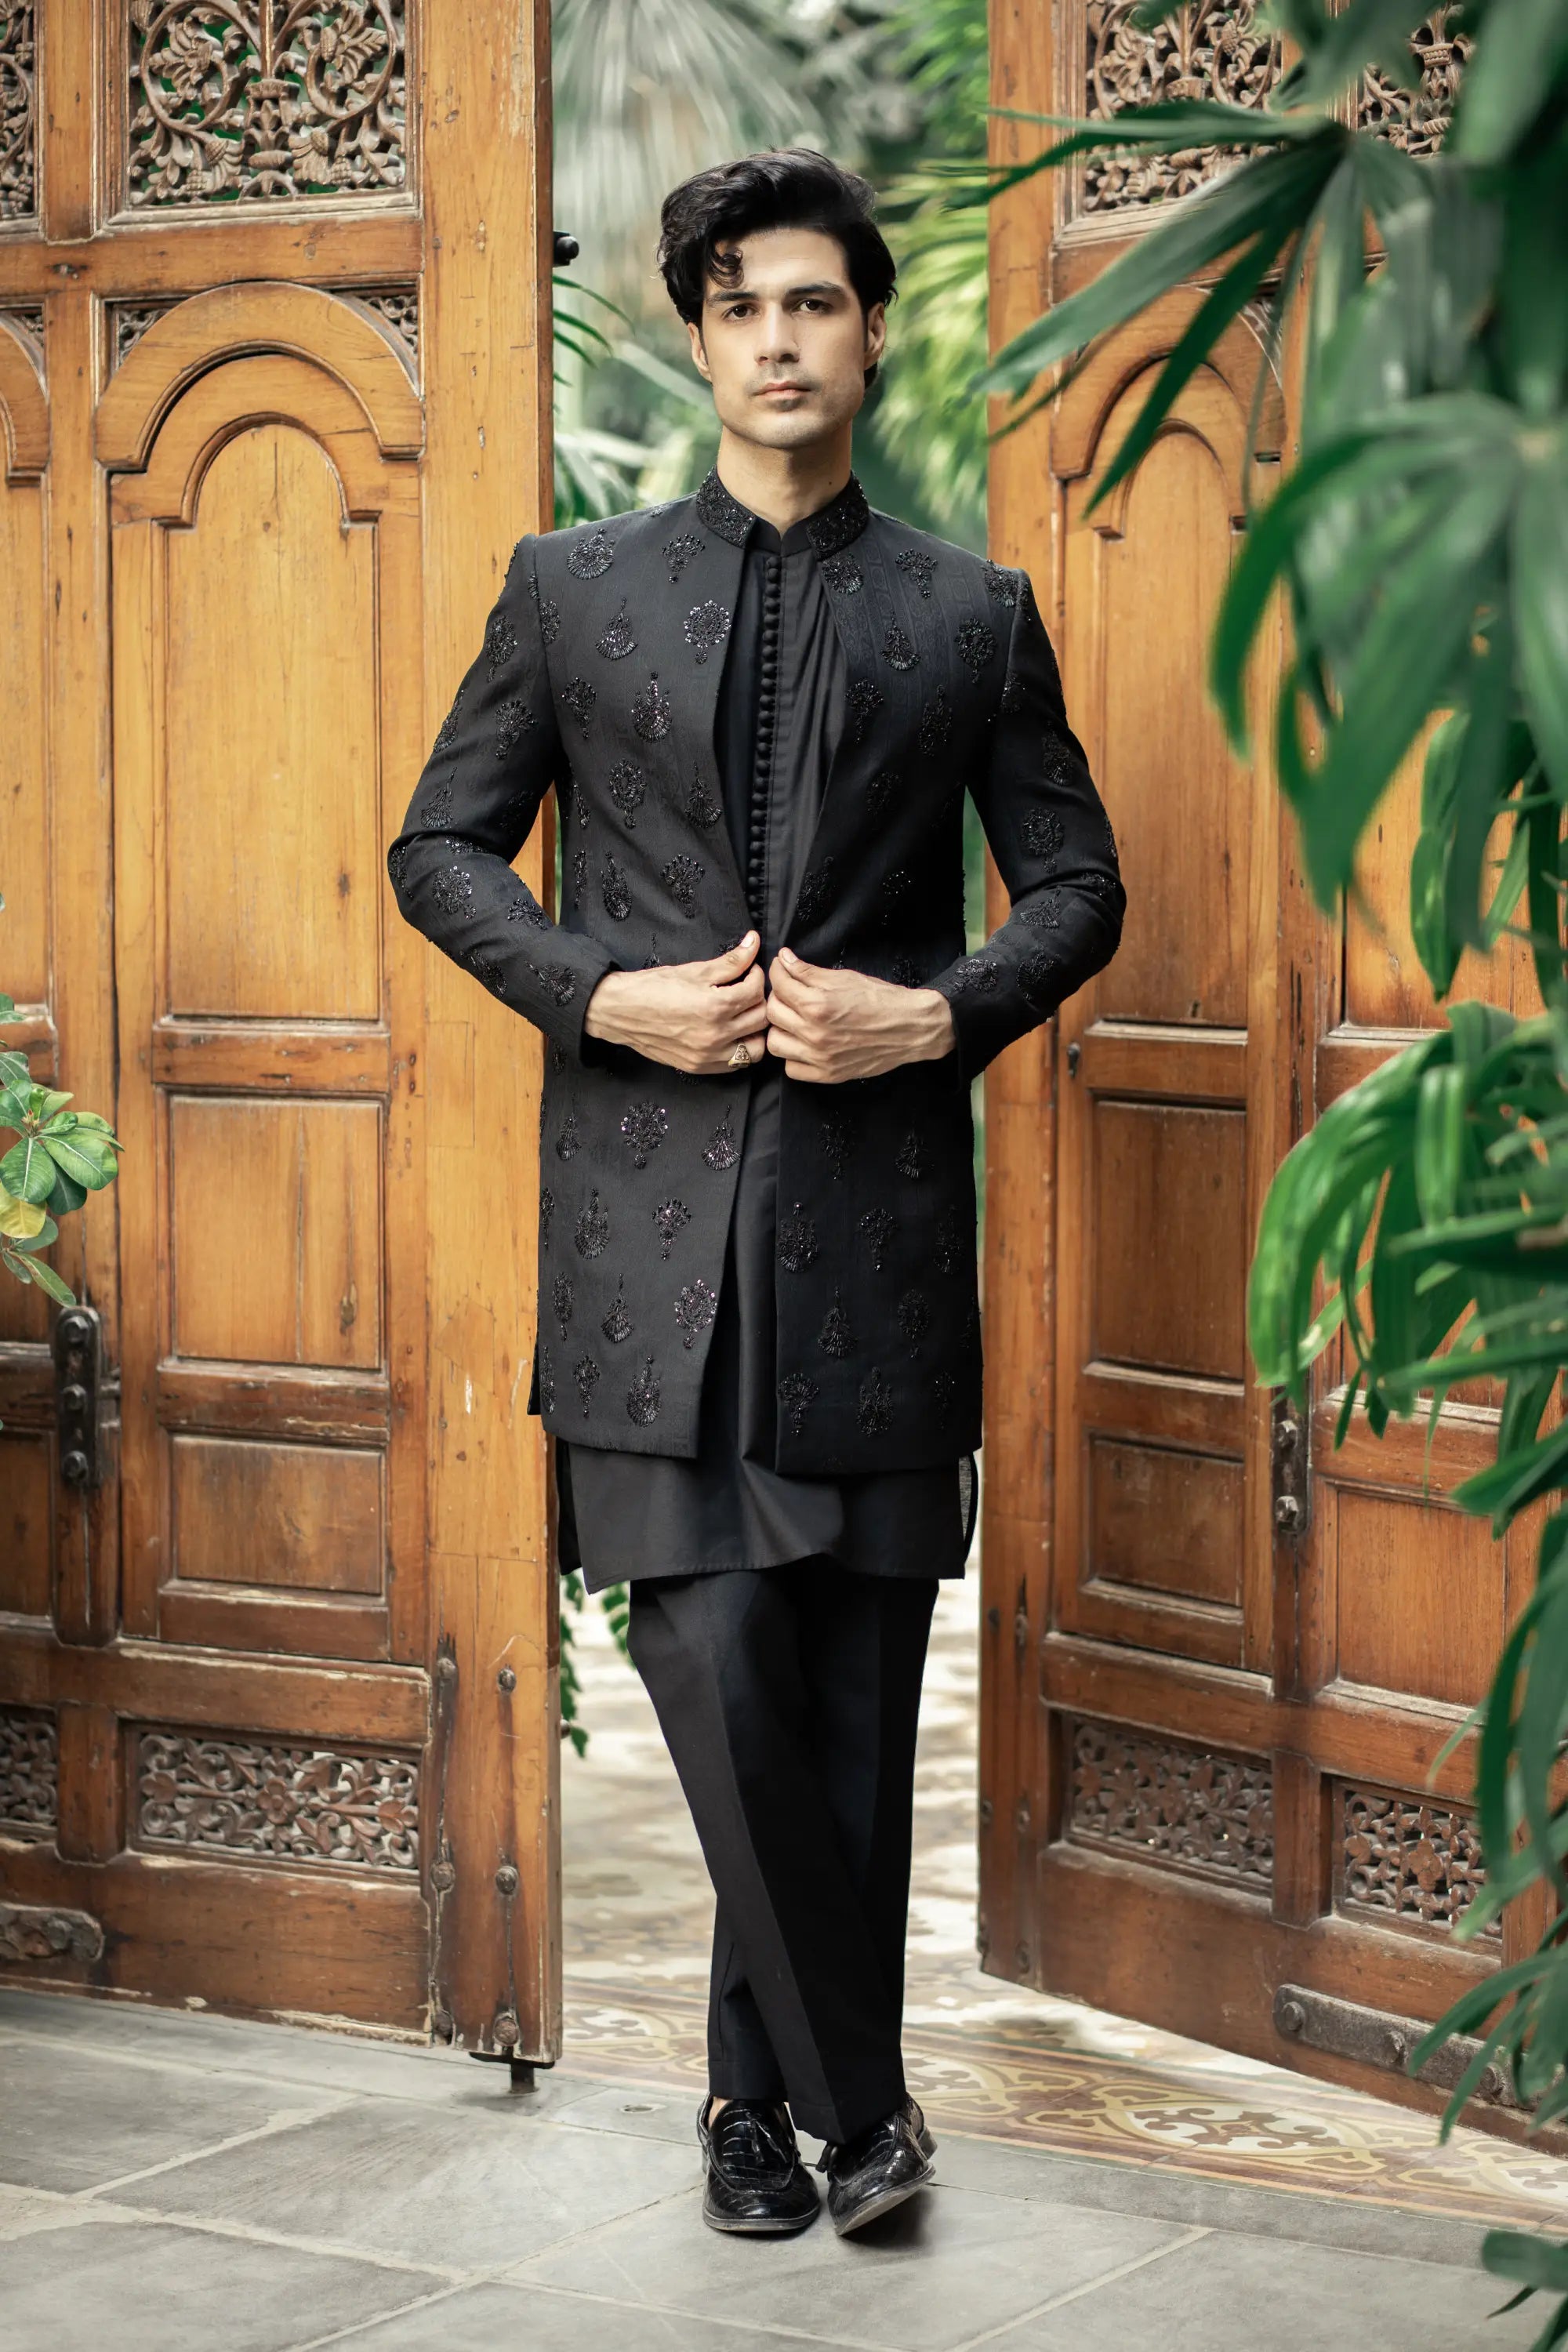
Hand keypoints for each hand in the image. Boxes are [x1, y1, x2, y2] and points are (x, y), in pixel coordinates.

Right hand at [583, 932, 768, 1074]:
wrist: (621, 1012)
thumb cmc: (654, 987)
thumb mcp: (694, 970)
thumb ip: (731, 961)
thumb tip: (754, 942)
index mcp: (715, 1007)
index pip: (755, 991)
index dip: (756, 976)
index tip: (749, 971)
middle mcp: (715, 1035)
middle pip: (760, 1018)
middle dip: (758, 1000)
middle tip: (747, 990)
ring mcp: (708, 1055)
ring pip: (756, 1047)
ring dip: (756, 1029)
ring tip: (744, 1015)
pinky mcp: (700, 1067)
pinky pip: (737, 1064)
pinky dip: (742, 1049)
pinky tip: (733, 1034)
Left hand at [764, 949, 954, 1082]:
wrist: (910, 1028)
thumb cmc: (881, 999)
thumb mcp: (844, 978)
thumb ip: (808, 971)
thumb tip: (783, 960)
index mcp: (818, 1004)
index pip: (779, 985)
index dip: (778, 971)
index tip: (782, 968)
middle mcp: (814, 1033)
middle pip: (772, 1012)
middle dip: (778, 997)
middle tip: (790, 992)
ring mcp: (819, 1057)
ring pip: (775, 1043)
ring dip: (781, 1028)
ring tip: (794, 1020)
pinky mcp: (827, 1075)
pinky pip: (791, 1069)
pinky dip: (793, 1056)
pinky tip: (804, 1044)